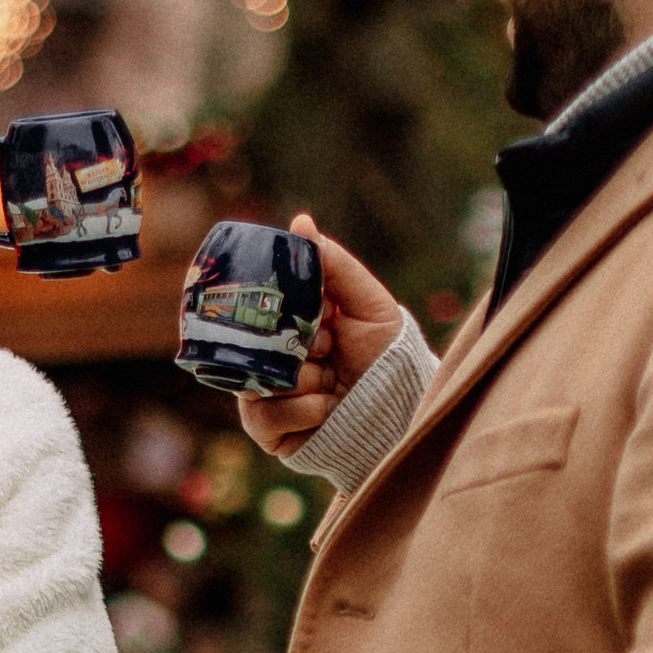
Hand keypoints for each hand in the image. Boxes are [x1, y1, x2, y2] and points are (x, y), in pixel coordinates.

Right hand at [236, 218, 403, 457]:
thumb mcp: (366, 302)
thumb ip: (334, 264)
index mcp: (285, 322)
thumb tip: (299, 221)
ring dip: (302, 378)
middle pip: (251, 341)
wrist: (401, 410)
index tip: (316, 313)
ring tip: (331, 379)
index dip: (281, 306)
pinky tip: (326, 407)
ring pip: (256, 378)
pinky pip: (263, 415)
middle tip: (327, 347)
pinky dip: (302, 409)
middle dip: (298, 345)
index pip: (255, 304)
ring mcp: (264, 393)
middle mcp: (268, 355)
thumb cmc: (385, 354)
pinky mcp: (267, 431)